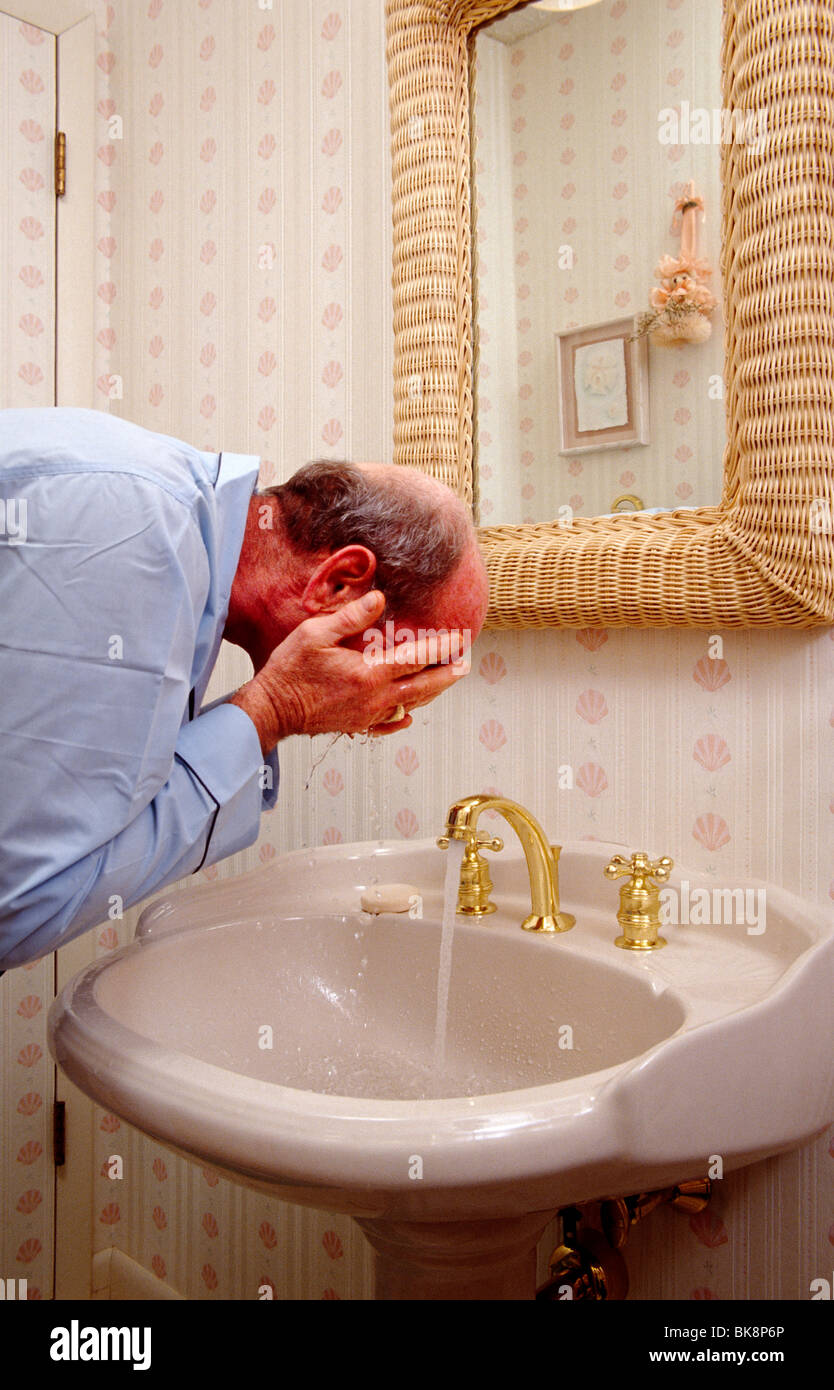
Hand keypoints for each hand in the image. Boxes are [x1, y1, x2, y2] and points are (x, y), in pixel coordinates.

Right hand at [227, 590, 468, 753]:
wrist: (272, 709)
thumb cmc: (289, 670)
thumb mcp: (315, 634)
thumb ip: (350, 617)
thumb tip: (379, 599)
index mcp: (369, 674)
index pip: (417, 658)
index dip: (442, 647)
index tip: (459, 637)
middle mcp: (375, 698)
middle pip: (424, 687)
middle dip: (448, 673)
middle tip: (465, 662)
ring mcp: (368, 715)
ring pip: (411, 705)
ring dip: (432, 692)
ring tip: (446, 679)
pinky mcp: (357, 726)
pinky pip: (389, 724)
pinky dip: (404, 717)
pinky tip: (410, 714)